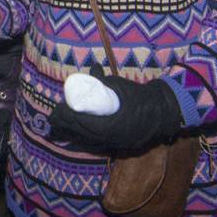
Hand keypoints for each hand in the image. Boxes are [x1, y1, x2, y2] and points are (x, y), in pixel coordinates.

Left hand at [48, 66, 183, 151]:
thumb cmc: (141, 96)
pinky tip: (73, 135)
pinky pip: (96, 145)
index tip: (58, 108)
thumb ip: (104, 82)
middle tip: (53, 117)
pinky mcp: (119, 145)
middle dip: (65, 126)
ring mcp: (116, 144)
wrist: (164, 111)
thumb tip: (90, 71)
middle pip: (83, 134)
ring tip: (58, 126)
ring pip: (88, 142)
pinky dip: (83, 139)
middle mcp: (113, 138)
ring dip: (71, 133)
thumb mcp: (120, 86)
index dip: (68, 117)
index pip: (84, 123)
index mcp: (113, 124)